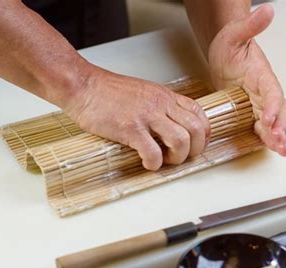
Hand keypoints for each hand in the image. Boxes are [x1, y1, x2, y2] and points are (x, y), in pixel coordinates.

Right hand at [65, 66, 210, 170]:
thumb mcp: (145, 93)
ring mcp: (146, 116)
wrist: (82, 85)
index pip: (200, 114)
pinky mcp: (130, 128)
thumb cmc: (109, 92)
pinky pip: (153, 152)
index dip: (203, 135)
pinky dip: (154, 164)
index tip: (196, 146)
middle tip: (180, 157)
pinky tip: (147, 163)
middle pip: (197, 130)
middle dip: (194, 150)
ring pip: (181, 141)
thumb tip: (173, 127)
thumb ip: (162, 107)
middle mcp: (161, 104)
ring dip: (177, 158)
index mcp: (166, 97)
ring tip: (164, 160)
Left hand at [208, 4, 285, 155]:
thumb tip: (267, 11)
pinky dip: (268, 137)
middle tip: (280, 141)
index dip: (272, 106)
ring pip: (275, 121)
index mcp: (262, 74)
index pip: (272, 91)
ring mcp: (259, 102)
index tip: (268, 117)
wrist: (224, 53)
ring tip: (282, 149)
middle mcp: (265, 91)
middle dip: (281, 127)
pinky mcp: (251, 110)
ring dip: (279, 136)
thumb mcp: (236, 33)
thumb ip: (251, 25)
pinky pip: (263, 126)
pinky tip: (272, 147)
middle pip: (279, 111)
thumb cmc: (230, 45)